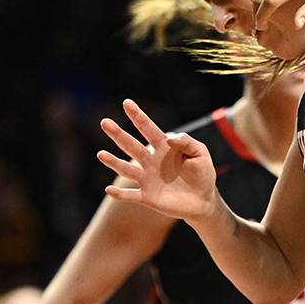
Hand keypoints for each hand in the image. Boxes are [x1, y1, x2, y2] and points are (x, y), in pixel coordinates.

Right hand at [98, 100, 218, 222]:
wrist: (203, 200)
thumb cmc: (202, 174)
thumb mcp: (200, 153)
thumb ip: (187, 143)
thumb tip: (169, 138)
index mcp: (163, 148)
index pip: (148, 129)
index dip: (138, 116)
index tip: (127, 103)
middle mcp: (151, 161)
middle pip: (131, 145)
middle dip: (118, 134)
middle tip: (105, 122)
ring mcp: (147, 179)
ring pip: (126, 169)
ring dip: (113, 162)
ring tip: (101, 154)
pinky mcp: (147, 197)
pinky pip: (130, 195)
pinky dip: (120, 194)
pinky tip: (109, 190)